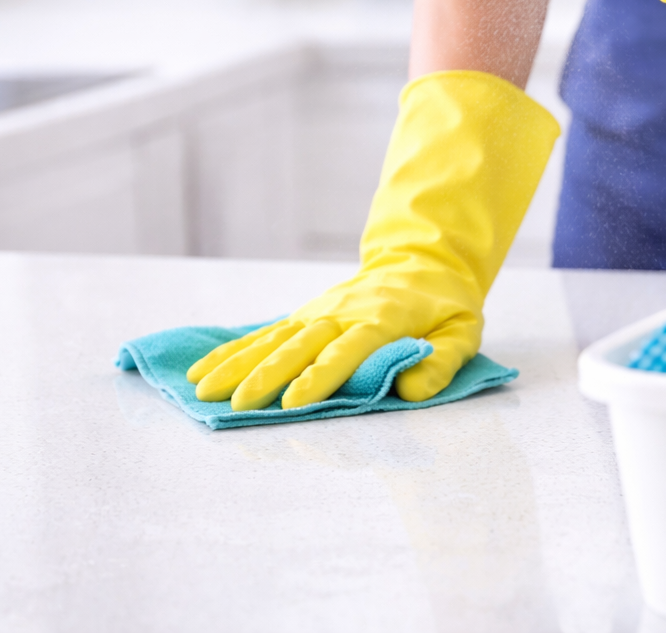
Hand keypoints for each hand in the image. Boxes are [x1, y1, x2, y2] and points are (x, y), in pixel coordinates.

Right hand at [186, 70, 558, 410]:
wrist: (423, 261)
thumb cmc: (444, 306)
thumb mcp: (462, 333)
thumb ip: (440, 362)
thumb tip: (410, 389)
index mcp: (382, 319)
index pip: (348, 350)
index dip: (321, 376)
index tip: (294, 403)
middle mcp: (341, 313)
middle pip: (299, 344)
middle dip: (266, 375)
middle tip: (238, 404)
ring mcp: (317, 312)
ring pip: (272, 339)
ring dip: (237, 364)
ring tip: (204, 389)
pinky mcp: (304, 315)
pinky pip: (264, 333)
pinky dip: (233, 350)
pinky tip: (203, 369)